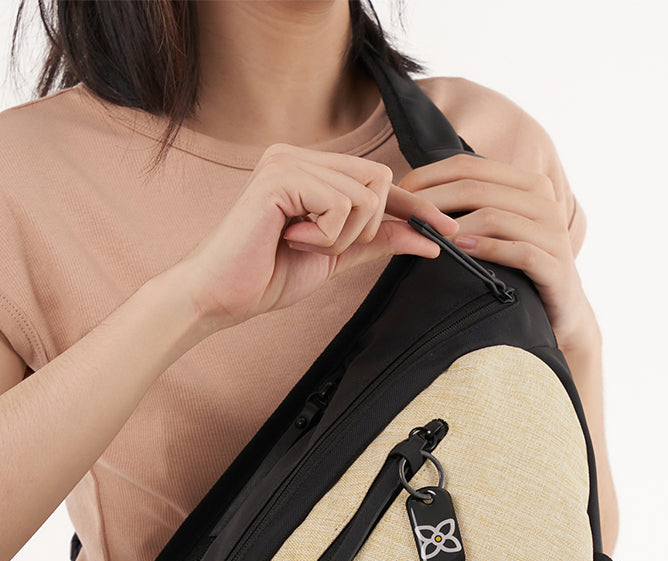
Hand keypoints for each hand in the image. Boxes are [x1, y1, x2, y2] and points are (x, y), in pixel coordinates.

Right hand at [175, 143, 459, 330]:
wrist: (219, 298)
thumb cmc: (263, 277)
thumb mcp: (333, 258)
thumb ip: (376, 241)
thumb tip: (426, 239)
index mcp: (310, 170)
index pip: (379, 182)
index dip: (416, 208)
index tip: (448, 232)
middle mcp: (298, 155)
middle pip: (381, 181)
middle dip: (367, 227)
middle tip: (324, 247)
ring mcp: (288, 160)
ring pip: (366, 194)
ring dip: (344, 235)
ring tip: (302, 245)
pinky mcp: (281, 176)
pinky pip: (341, 204)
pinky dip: (326, 235)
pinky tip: (291, 240)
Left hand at [397, 154, 594, 350]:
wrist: (561, 311)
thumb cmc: (519, 269)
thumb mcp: (497, 231)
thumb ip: (470, 208)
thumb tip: (414, 197)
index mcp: (527, 183)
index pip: (469, 166)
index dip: (429, 177)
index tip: (400, 197)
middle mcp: (544, 199)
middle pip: (476, 188)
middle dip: (432, 202)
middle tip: (403, 219)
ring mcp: (553, 232)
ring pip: (494, 216)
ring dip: (453, 227)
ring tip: (424, 239)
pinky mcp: (556, 265)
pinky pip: (517, 251)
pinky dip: (485, 250)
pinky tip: (460, 253)